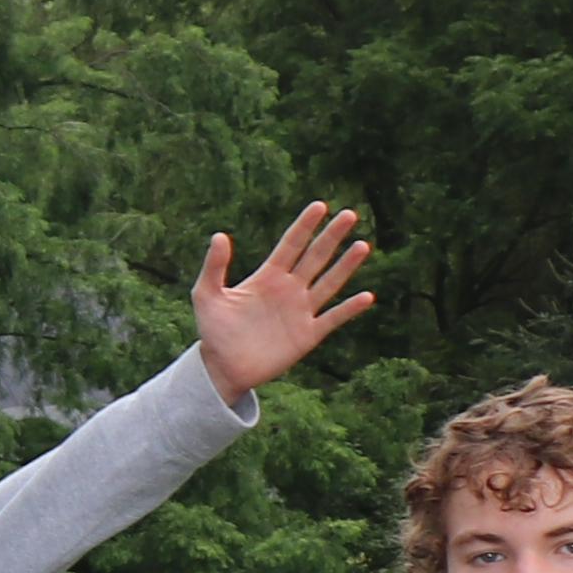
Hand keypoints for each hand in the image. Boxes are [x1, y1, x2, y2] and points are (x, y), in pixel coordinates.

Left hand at [187, 203, 377, 404]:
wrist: (222, 367)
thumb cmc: (213, 331)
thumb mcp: (207, 295)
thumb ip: (214, 267)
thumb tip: (219, 235)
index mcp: (267, 277)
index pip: (291, 245)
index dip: (305, 225)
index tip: (320, 206)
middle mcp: (289, 289)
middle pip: (315, 257)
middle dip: (332, 236)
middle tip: (349, 214)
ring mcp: (301, 311)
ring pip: (329, 283)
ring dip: (345, 265)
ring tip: (362, 245)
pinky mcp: (308, 335)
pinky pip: (333, 318)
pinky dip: (349, 309)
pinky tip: (366, 296)